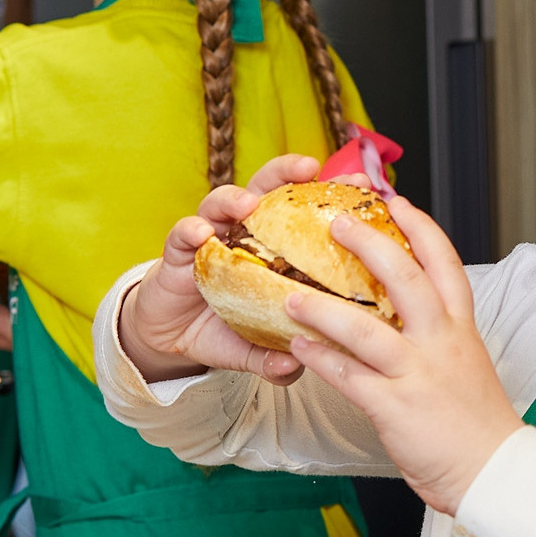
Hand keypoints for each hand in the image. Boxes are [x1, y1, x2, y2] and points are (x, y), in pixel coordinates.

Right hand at [117, 153, 324, 385]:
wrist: (173, 338)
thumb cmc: (224, 328)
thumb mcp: (256, 348)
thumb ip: (274, 358)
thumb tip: (293, 368)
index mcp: (274, 247)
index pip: (305, 212)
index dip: (332, 195)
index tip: (362, 185)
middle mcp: (244, 233)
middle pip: (267, 189)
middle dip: (288, 172)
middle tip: (309, 167)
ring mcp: (211, 238)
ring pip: (221, 202)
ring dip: (235, 197)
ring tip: (248, 204)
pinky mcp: (178, 252)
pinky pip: (182, 235)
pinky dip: (190, 230)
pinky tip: (200, 234)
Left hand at [280, 195, 518, 514]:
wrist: (496, 472)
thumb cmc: (478, 423)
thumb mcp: (467, 364)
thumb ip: (440, 335)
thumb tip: (408, 314)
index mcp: (461, 328)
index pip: (444, 262)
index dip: (419, 227)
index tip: (395, 201)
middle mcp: (442, 342)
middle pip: (405, 277)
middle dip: (368, 243)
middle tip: (335, 221)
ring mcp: (418, 373)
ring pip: (366, 327)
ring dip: (322, 307)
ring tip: (290, 294)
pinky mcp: (395, 407)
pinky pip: (348, 376)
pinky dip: (320, 359)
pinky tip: (297, 347)